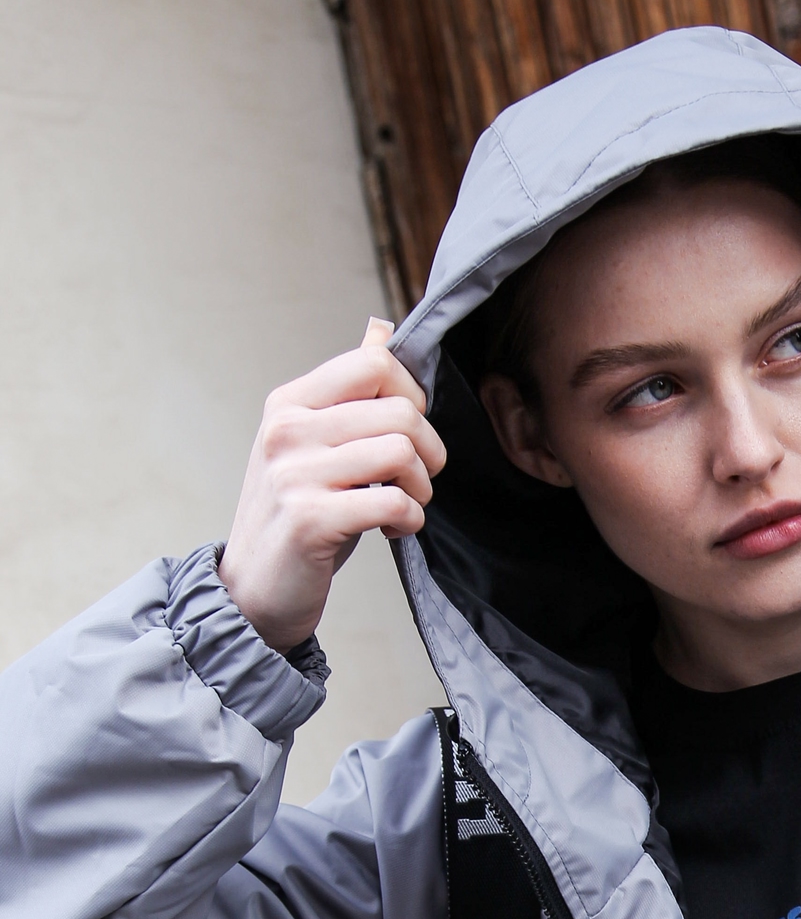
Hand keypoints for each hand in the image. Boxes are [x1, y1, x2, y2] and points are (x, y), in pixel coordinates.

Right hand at [217, 318, 446, 651]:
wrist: (254, 590)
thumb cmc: (296, 515)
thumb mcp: (315, 443)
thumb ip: (348, 391)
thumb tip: (379, 328)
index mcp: (290, 403)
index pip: (374, 363)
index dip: (411, 397)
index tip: (406, 432)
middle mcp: (288, 431)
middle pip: (401, 411)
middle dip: (429, 451)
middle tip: (416, 479)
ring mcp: (295, 474)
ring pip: (402, 452)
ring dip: (421, 488)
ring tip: (404, 505)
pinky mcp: (311, 519)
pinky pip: (394, 501)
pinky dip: (410, 520)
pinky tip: (393, 528)